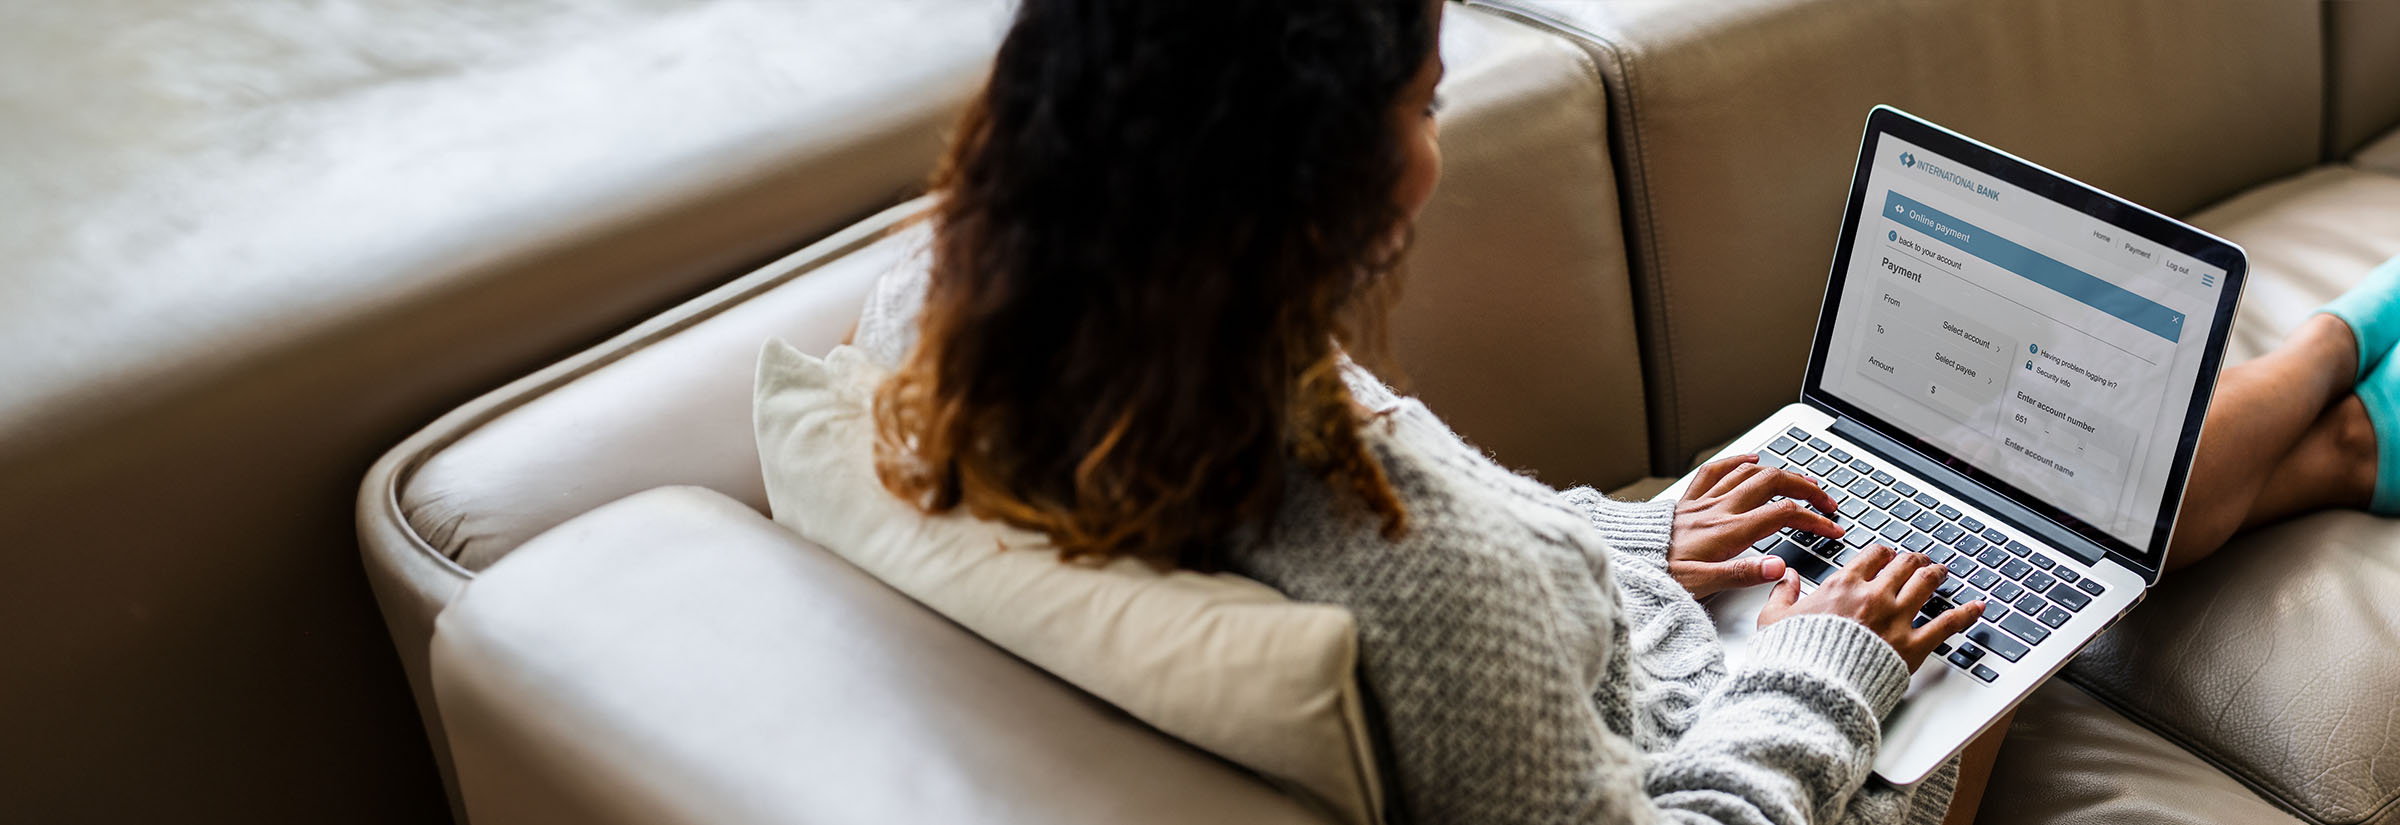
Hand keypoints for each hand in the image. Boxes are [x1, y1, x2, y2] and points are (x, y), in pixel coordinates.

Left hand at [1668, 454, 1843, 596]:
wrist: (1627, 561)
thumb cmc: (1661, 575)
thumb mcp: (1704, 584)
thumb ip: (1743, 574)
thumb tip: (1779, 567)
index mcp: (1728, 532)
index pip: (1784, 515)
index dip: (1815, 519)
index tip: (1833, 529)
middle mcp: (1719, 510)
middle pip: (1773, 483)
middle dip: (1806, 488)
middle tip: (1827, 501)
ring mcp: (1704, 502)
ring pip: (1749, 473)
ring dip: (1781, 473)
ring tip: (1802, 482)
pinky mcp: (1689, 501)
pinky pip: (1715, 470)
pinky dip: (1737, 461)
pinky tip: (1751, 459)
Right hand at [1756, 544, 1984, 670]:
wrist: (1814, 687)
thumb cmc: (1794, 656)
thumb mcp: (1773, 619)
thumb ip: (1782, 594)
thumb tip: (1785, 578)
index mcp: (1842, 585)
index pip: (1872, 556)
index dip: (1883, 554)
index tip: (1886, 557)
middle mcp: (1874, 595)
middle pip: (1903, 565)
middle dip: (1913, 560)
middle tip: (1919, 561)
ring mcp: (1897, 619)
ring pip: (1926, 584)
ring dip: (1936, 574)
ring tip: (1942, 572)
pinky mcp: (1913, 646)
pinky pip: (1947, 624)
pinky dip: (1965, 613)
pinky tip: (1977, 607)